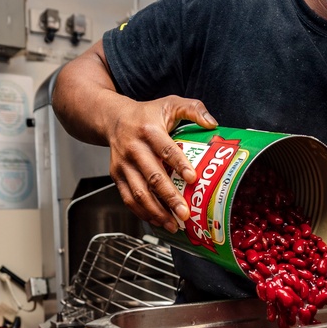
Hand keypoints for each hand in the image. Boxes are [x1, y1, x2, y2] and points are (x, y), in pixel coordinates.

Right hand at [106, 95, 216, 232]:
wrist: (113, 118)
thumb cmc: (147, 114)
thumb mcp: (170, 103)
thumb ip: (193, 109)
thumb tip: (212, 124)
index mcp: (148, 130)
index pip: (166, 149)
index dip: (179, 164)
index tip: (193, 178)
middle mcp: (133, 148)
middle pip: (152, 176)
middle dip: (169, 197)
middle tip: (185, 213)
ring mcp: (122, 164)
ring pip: (138, 192)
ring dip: (156, 211)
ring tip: (173, 224)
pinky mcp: (116, 176)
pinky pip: (128, 198)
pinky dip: (142, 212)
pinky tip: (158, 221)